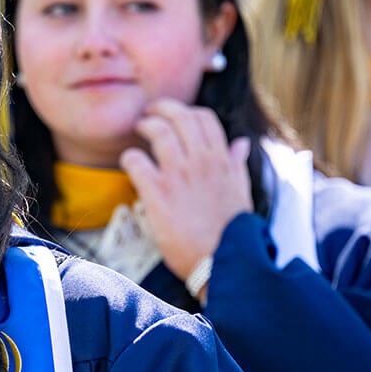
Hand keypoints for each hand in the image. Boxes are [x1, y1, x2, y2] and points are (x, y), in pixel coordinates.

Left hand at [119, 99, 252, 279]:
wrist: (221, 262)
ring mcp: (179, 176)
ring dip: (144, 126)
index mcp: (222, 161)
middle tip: (148, 115)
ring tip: (137, 131)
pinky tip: (129, 162)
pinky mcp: (158, 194)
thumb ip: (236, 164)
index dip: (185, 111)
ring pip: (158, 132)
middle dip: (160, 109)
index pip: (204, 117)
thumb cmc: (231, 230)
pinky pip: (137, 161)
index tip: (172, 115)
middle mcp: (201, 162)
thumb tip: (241, 143)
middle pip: (179, 116)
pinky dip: (129, 157)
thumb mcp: (241, 192)